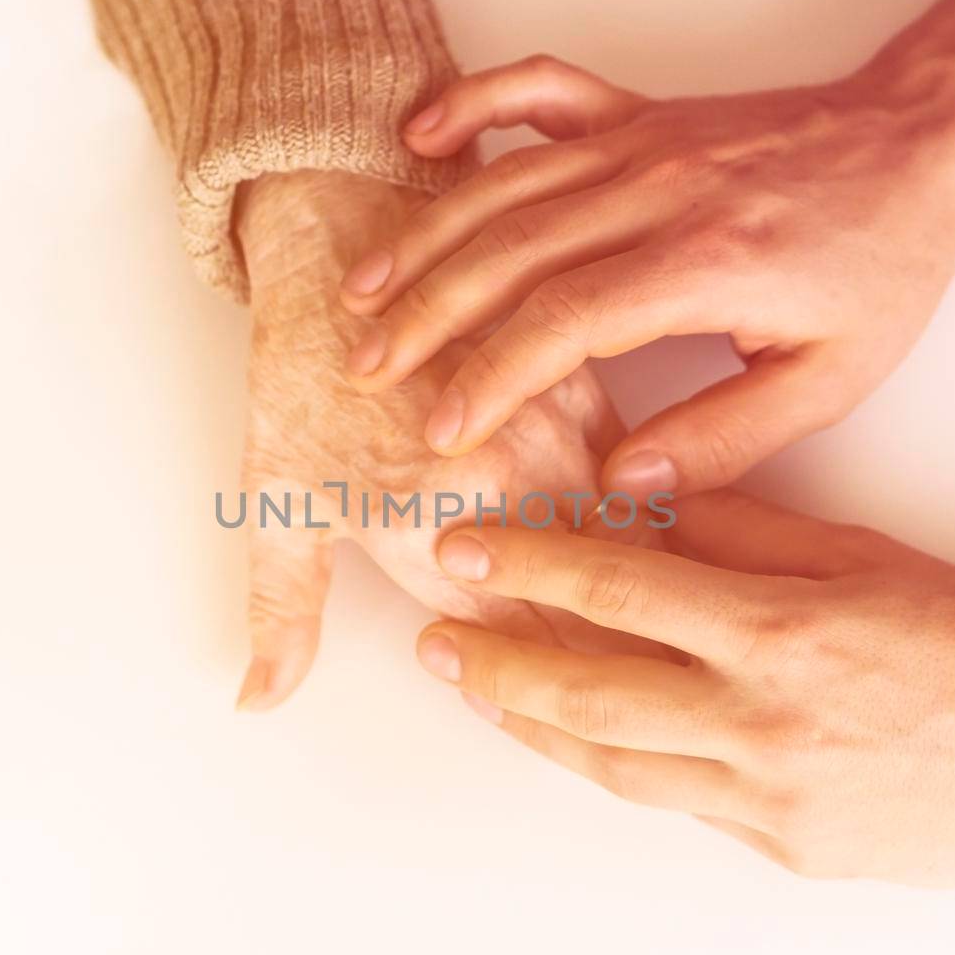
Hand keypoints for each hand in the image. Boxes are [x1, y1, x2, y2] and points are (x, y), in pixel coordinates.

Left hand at [232, 170, 643, 711]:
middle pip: (600, 607)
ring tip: (694, 656)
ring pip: (634, 545)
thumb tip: (260, 700)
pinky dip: (655, 521)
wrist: (343, 226)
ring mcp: (561, 434)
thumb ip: (280, 612)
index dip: (568, 698)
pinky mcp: (585, 387)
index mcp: (443, 529)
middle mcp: (518, 487)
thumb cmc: (305, 367)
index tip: (594, 729)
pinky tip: (682, 557)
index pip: (532, 649)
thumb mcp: (273, 494)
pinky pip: (641, 471)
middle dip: (630, 662)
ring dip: (658, 601)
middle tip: (665, 707)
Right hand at [337, 54, 954, 497]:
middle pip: (509, 251)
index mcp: (705, 262)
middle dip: (426, 316)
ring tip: (362, 291)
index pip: (565, 322)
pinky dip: (473, 103)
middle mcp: (660, 190)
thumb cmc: (881, 265)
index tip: (442, 428)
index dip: (492, 378)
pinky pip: (539, 90)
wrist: (922, 147)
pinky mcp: (638, 113)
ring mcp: (643, 141)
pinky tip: (420, 135)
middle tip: (367, 369)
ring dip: (425, 238)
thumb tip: (621, 486)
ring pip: (504, 184)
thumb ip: (723, 439)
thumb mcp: (830, 380)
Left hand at [413, 490, 954, 910]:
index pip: (619, 588)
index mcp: (779, 629)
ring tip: (476, 691)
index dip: (529, 565)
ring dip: (531, 725)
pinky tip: (571, 735)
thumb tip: (637, 505)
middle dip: (497, 663)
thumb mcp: (858, 556)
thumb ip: (740, 532)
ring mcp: (763, 795)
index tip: (465, 546)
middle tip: (435, 640)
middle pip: (588, 691)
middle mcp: (758, 719)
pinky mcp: (776, 844)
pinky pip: (670, 799)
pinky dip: (611, 762)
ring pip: (612, 760)